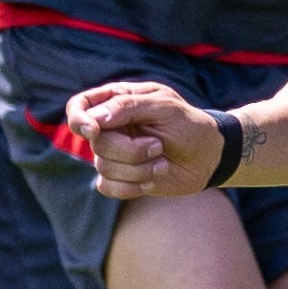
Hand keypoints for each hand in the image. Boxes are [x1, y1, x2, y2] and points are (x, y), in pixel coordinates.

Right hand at [66, 78, 222, 199]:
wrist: (209, 156)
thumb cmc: (189, 125)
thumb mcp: (165, 107)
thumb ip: (129, 106)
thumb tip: (95, 119)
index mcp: (117, 102)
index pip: (78, 107)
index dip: (78, 119)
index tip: (94, 130)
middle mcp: (110, 128)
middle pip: (96, 142)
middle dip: (129, 149)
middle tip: (158, 145)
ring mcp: (114, 154)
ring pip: (103, 166)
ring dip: (138, 168)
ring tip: (162, 161)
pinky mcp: (120, 177)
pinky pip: (107, 186)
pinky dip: (131, 186)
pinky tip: (152, 180)